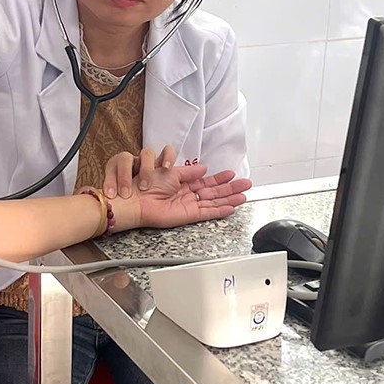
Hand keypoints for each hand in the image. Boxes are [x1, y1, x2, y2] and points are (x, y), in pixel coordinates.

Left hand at [105, 146, 250, 231]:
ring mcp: (190, 206)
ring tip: (244, 196)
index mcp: (184, 183)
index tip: (232, 174)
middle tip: (247, 185)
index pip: (207, 181)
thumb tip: (204, 168)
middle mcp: (189, 195)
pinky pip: (208, 213)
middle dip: (231, 188)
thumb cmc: (148, 183)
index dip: (220, 178)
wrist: (137, 198)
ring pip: (215, 202)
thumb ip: (190, 172)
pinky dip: (219, 210)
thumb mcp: (171, 171)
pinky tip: (231, 208)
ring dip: (230, 199)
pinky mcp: (189, 216)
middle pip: (215, 192)